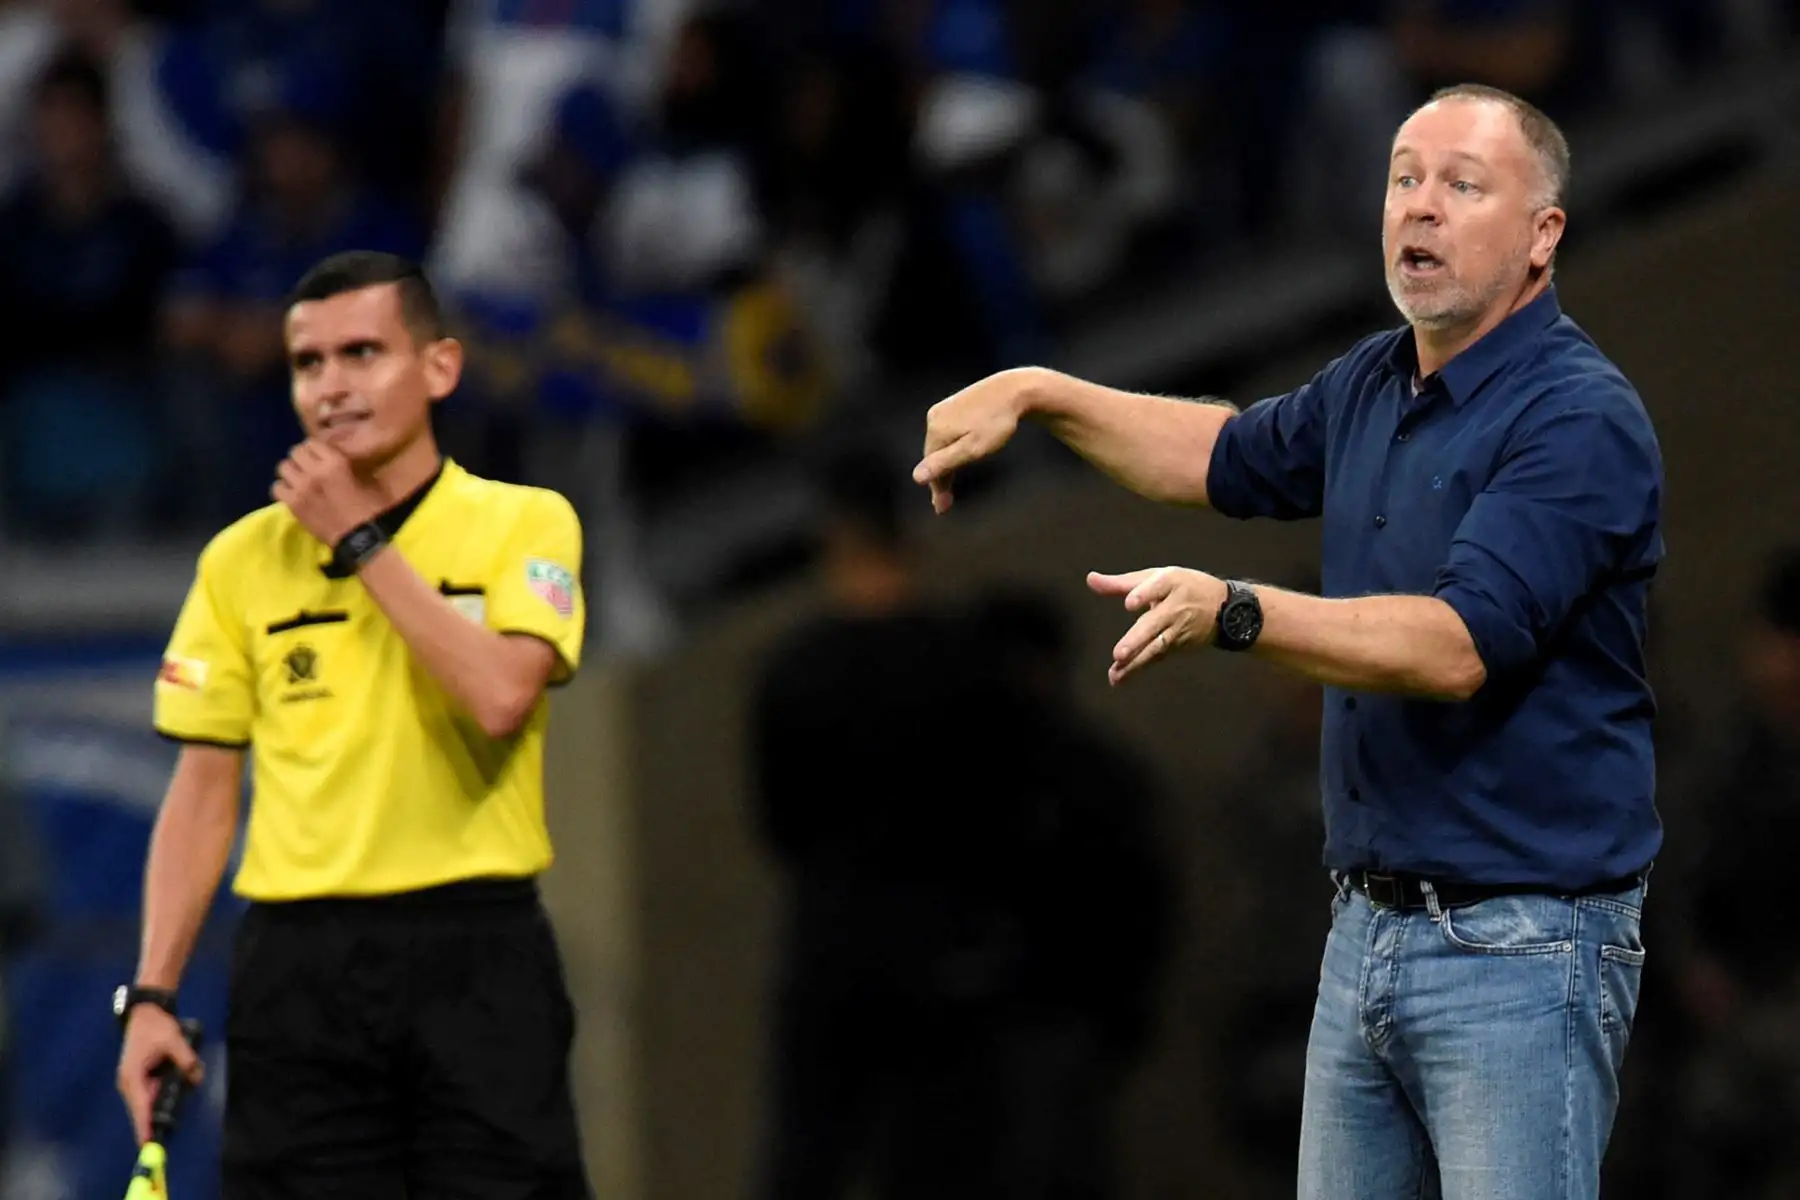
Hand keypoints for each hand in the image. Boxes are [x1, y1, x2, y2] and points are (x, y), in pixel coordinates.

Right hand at [116, 1004, 202, 1145]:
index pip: (140, 1108)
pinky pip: (149, 1094)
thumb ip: (186, 1059)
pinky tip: (172, 1095)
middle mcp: (129, 1083)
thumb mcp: (174, 1040)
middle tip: (166, 1136)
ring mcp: (133, 1081)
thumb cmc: (156, 1026)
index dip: (144, 1127)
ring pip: (146, 1102)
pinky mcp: (139, 1077)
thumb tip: (196, 1077)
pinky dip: (159, 1097)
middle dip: (153, 1122)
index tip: (147, 1145)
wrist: (146, 1012)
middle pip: (141, 1110)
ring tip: (172, 1115)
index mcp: (133, 1077)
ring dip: (159, 1107)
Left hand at [273, 440, 383, 546]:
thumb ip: (350, 465)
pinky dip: (284, 489)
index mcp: (335, 462)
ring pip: (283, 467)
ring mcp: (301, 488)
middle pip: (295, 452)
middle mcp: (314, 471)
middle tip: (308, 468)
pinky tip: (293, 494)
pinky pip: (277, 488)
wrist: (362, 538)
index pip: (312, 443)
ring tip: (298, 480)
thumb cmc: (372, 509)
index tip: (319, 456)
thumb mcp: (368, 479)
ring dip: (291, 472)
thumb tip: (339, 459)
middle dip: (301, 458)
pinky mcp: (293, 504)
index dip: (315, 449)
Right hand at [913, 367, 1037, 513]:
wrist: (1015, 390)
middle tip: (946, 502)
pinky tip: (958, 455)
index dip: (937, 488)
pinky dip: (952, 448)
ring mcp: (944, 409)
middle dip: (941, 478)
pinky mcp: (954, 404)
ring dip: (946, 464)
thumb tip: (916, 477)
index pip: (932, 465)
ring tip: (951, 483)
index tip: (942, 508)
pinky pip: (948, 433)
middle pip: (934, 455)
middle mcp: (934, 417)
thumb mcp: (973, 448)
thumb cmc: (997, 423)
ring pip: (941, 444)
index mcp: (936, 429)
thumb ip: (945, 463)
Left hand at [1088, 566, 1226, 685]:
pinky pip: (1157, 657)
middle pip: (1155, 623)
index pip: (1158, 587)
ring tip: (1116, 672)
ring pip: (1156, 646)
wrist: (1226, 608)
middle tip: (1119, 653)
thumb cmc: (1182, 587)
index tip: (1129, 604)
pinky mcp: (1178, 646)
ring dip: (1136, 662)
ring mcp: (1178, 629)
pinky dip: (1139, 668)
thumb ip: (1120, 583)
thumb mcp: (1155, 577)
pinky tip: (1120, 678)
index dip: (1145, 594)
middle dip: (1138, 639)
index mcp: (1171, 583)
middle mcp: (1175, 607)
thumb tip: (1090, 579)